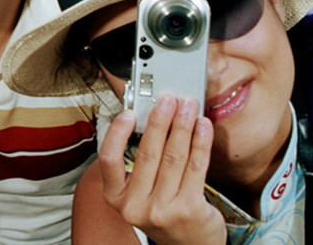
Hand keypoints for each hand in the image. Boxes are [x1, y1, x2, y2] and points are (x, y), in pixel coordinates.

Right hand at [98, 96, 224, 244]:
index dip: (117, 132)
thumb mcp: (140, 192)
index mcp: (116, 197)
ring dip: (182, 126)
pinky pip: (195, 167)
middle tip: (168, 100)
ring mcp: (163, 210)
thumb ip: (139, 163)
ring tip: (188, 107)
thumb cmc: (164, 212)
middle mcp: (136, 206)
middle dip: (160, 120)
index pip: (109, 159)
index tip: (129, 112)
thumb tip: (150, 120)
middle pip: (147, 153)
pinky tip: (203, 127)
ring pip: (173, 157)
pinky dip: (200, 142)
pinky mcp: (189, 210)